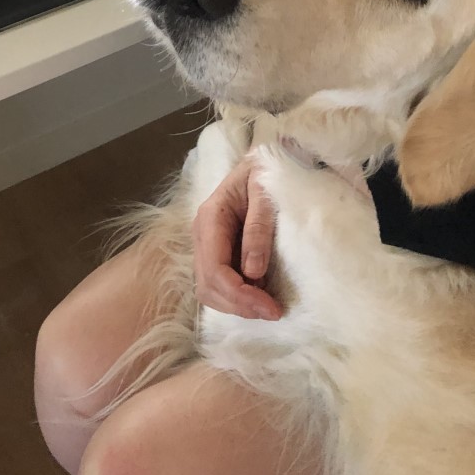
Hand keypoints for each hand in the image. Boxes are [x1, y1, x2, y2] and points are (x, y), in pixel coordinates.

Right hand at [192, 154, 282, 320]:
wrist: (262, 162)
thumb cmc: (265, 172)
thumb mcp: (265, 192)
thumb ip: (258, 227)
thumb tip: (253, 271)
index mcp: (210, 217)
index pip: (215, 269)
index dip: (240, 295)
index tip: (271, 307)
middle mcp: (202, 233)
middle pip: (208, 286)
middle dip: (238, 306)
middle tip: (273, 312)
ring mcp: (206, 244)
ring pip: (208, 290)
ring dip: (236, 306)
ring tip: (268, 307)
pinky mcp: (216, 252)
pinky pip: (218, 284)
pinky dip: (237, 298)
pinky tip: (259, 296)